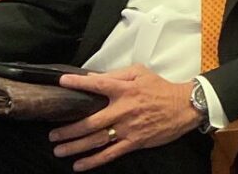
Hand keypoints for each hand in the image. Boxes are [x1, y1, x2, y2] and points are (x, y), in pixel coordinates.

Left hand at [49, 66, 199, 170]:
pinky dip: (94, 161)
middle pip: (91, 122)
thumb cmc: (161, 88)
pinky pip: (111, 153)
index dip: (78, 84)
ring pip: (97, 140)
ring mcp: (129, 128)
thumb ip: (116, 74)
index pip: (98, 85)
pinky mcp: (134, 142)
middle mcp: (124, 110)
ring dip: (75, 146)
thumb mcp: (140, 73)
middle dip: (69, 129)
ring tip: (59, 150)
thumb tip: (93, 77)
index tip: (61, 83)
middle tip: (53, 134)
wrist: (184, 106)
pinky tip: (79, 165)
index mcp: (125, 90)